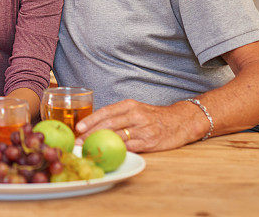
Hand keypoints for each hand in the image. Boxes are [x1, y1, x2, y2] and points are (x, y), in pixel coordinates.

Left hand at [75, 99, 205, 152]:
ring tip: (89, 149)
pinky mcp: (150, 142)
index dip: (91, 120)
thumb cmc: (153, 116)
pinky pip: (130, 147)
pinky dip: (117, 150)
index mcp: (130, 105)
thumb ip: (118, 115)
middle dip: (91, 134)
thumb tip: (95, 124)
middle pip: (109, 125)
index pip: (106, 111)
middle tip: (78, 142)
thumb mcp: (135, 109)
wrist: (180, 121)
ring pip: (118, 137)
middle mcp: (136, 115)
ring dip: (102, 144)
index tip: (79, 127)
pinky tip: (108, 154)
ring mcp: (143, 129)